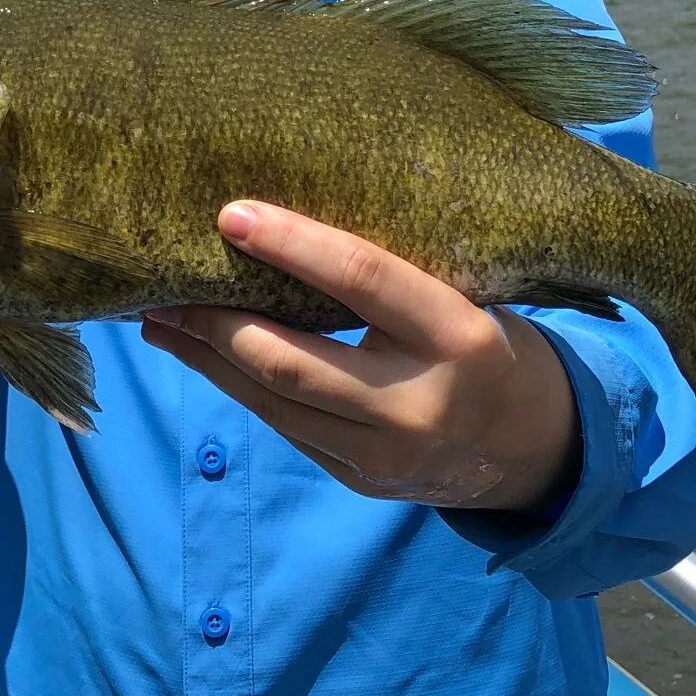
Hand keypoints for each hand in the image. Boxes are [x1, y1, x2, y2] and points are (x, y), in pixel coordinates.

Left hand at [140, 201, 580, 513]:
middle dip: (218, 323)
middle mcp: (419, 403)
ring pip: (275, 402)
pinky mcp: (360, 481)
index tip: (231, 215)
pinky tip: (205, 357)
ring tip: (160, 322)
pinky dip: (240, 388)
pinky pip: (286, 427)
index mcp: (457, 335)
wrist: (536, 448)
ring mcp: (386, 453)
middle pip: (293, 361)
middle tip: (165, 287)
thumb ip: (392, 279)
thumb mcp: (465, 298)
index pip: (363, 280)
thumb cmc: (487, 343)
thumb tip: (285, 231)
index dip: (293, 245)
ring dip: (209, 360)